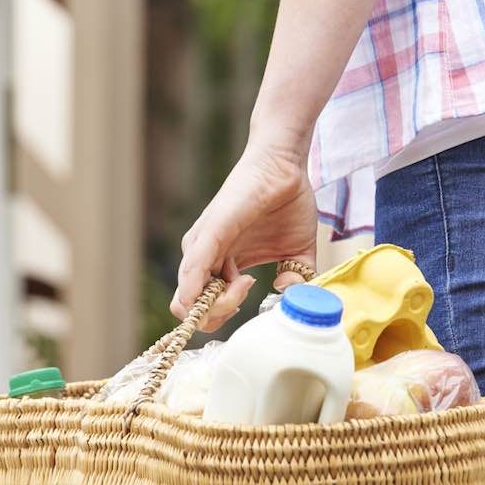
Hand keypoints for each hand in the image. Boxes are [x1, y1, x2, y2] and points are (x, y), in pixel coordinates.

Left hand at [172, 142, 318, 331]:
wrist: (286, 168)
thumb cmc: (288, 204)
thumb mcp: (296, 253)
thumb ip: (295, 280)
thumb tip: (288, 297)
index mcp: (220, 265)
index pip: (203, 308)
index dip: (224, 316)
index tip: (254, 299)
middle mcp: (204, 257)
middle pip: (191, 310)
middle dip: (219, 317)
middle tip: (250, 292)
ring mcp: (202, 245)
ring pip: (189, 299)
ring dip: (220, 305)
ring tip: (247, 282)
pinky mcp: (209, 231)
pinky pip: (193, 269)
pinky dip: (197, 290)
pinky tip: (222, 291)